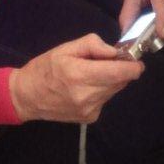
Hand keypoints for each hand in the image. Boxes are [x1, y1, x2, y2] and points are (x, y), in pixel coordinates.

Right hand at [9, 34, 143, 122]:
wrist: (27, 96)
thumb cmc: (45, 68)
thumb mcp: (66, 48)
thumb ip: (92, 45)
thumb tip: (114, 52)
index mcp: (80, 75)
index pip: (118, 73)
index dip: (133, 66)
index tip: (136, 60)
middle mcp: (87, 96)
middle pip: (120, 82)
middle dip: (121, 70)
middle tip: (111, 60)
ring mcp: (89, 110)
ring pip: (114, 90)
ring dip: (112, 80)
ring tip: (94, 72)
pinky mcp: (90, 118)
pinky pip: (105, 99)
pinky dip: (103, 90)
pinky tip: (87, 86)